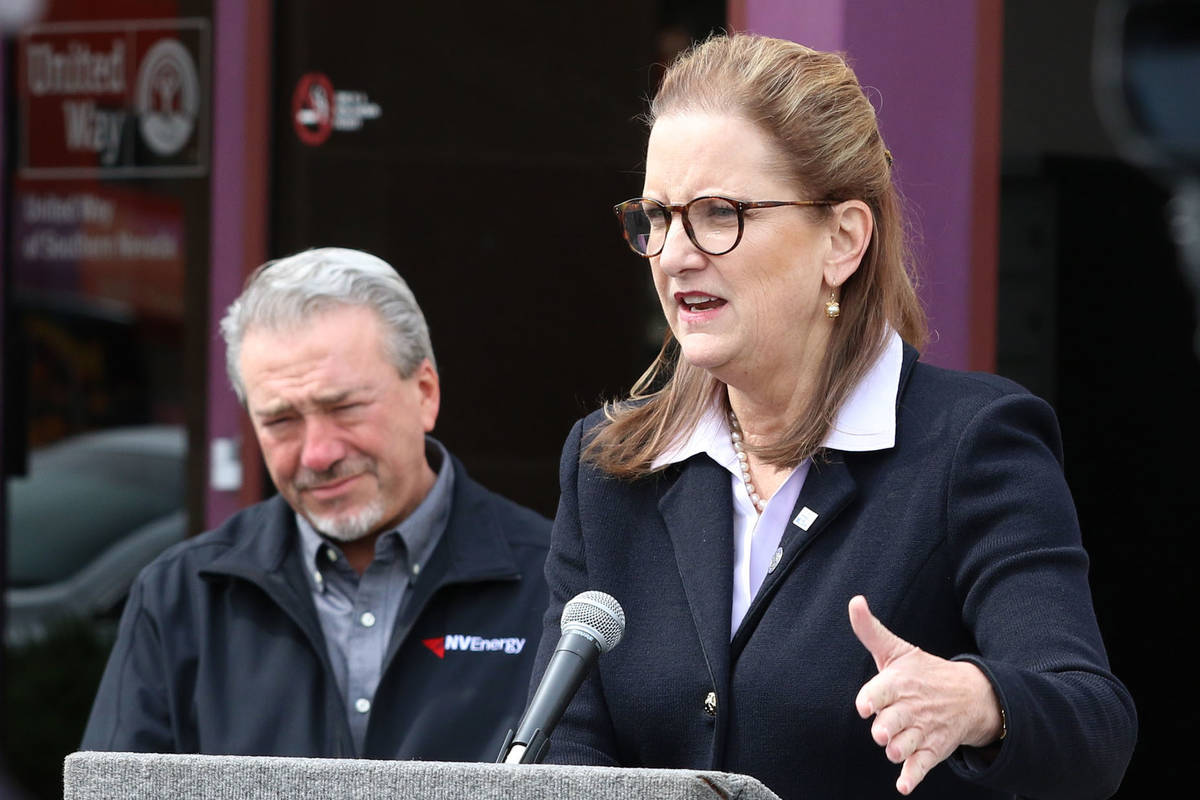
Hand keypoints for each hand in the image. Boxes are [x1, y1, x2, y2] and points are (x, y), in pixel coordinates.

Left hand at [848, 595, 1002, 794]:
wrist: (970, 695)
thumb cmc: (923, 672)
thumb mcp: (897, 650)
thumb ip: (870, 630)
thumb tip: (854, 601)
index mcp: (899, 683)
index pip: (882, 692)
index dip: (872, 700)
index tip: (865, 706)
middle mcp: (910, 708)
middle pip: (892, 724)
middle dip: (886, 729)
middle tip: (882, 731)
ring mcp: (923, 730)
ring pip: (904, 746)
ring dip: (898, 751)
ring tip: (894, 748)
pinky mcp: (932, 750)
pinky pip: (921, 767)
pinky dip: (912, 777)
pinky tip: (903, 785)